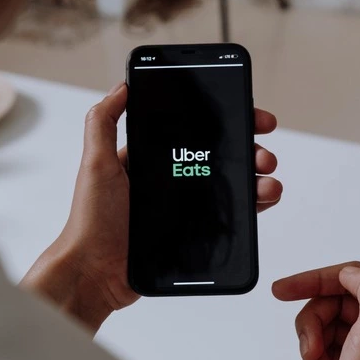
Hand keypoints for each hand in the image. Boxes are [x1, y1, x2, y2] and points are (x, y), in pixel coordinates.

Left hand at [21, 83, 282, 332]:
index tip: (249, 114)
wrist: (97, 273)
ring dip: (257, 176)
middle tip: (263, 152)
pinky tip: (263, 199)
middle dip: (250, 148)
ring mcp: (185, 206)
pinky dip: (253, 205)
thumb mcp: (96, 163)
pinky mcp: (195, 232)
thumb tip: (123, 86)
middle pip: (222, 155)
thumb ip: (104, 122)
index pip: (195, 130)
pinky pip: (231, 214)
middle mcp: (172, 179)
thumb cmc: (92, 220)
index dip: (225, 120)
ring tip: (267, 177)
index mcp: (152, 158)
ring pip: (232, 183)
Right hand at [272, 262, 359, 359]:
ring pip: (324, 320)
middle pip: (334, 299)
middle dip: (313, 323)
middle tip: (310, 348)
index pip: (353, 276)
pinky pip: (322, 340)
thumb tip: (354, 271)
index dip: (315, 280)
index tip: (284, 290)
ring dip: (311, 343)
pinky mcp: (355, 357)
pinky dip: (313, 357)